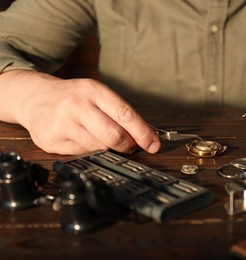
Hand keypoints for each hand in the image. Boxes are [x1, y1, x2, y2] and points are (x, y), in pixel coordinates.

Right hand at [1, 70, 159, 154]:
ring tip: (105, 139)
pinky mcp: (50, 140)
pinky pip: (82, 153)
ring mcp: (61, 123)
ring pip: (98, 147)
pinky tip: (83, 139)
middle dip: (127, 145)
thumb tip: (144, 135)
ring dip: (109, 148)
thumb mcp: (95, 95)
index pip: (125, 114)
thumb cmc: (71, 97)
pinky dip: (90, 150)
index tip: (153, 144)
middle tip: (131, 146)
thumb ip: (118, 113)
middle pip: (113, 135)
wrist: (33, 97)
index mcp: (92, 90)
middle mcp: (76, 105)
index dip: (142, 132)